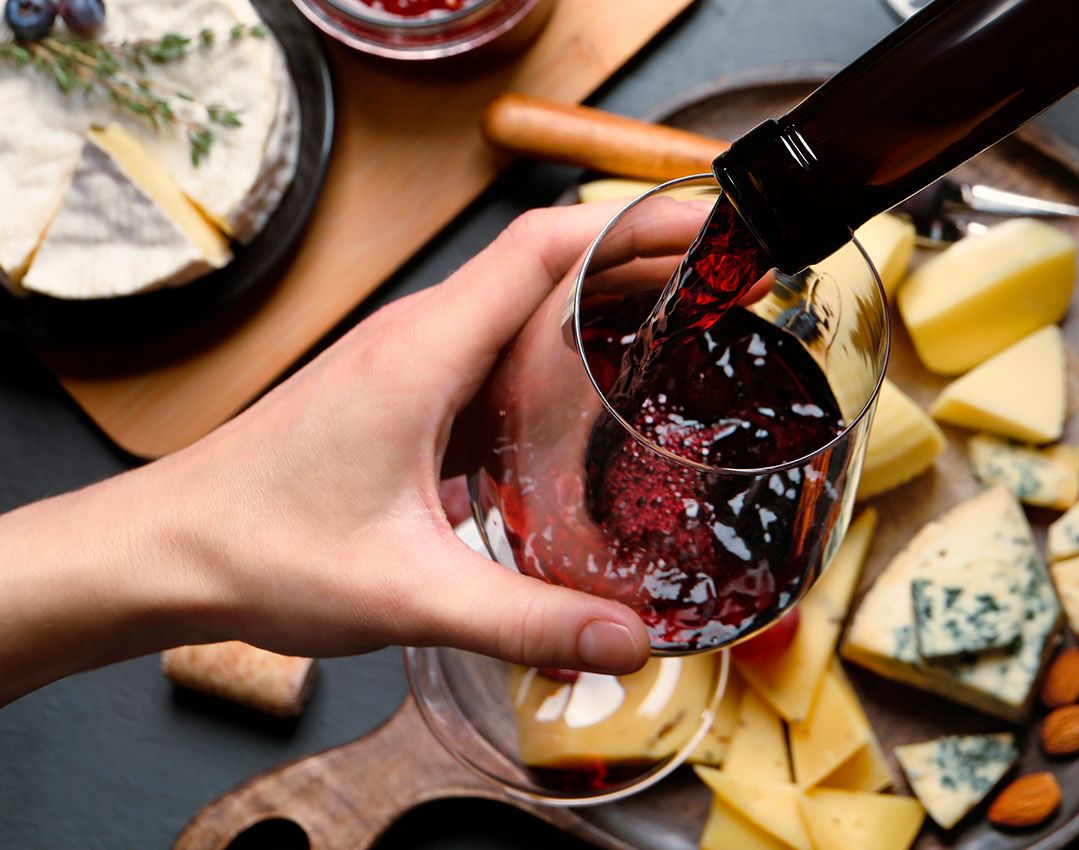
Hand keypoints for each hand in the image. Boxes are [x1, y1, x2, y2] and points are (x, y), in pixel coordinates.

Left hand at [0, 200, 708, 706]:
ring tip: (684, 339)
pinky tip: (594, 413)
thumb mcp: (406, 593)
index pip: (544, 246)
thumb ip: (524, 620)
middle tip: (727, 293)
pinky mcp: (400, 399)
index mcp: (426, 351)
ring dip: (600, 311)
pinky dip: (556, 361)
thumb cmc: (256, 550)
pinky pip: (494, 356)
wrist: (158, 555)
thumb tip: (627, 643)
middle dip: (642, 266)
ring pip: (521, 309)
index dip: (635, 227)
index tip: (710, 235)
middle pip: (548, 265)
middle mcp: (419, 340)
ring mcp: (407, 366)